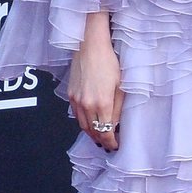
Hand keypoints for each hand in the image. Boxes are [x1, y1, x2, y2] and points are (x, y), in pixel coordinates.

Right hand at [68, 33, 123, 152]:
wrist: (90, 46)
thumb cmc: (109, 62)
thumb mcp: (120, 86)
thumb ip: (118, 108)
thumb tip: (116, 124)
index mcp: (102, 103)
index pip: (106, 132)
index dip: (111, 142)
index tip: (116, 146)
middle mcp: (87, 105)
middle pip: (93, 132)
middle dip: (101, 141)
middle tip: (108, 145)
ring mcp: (76, 100)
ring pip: (83, 126)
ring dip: (91, 134)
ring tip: (99, 136)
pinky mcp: (70, 94)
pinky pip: (76, 115)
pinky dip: (83, 122)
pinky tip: (90, 122)